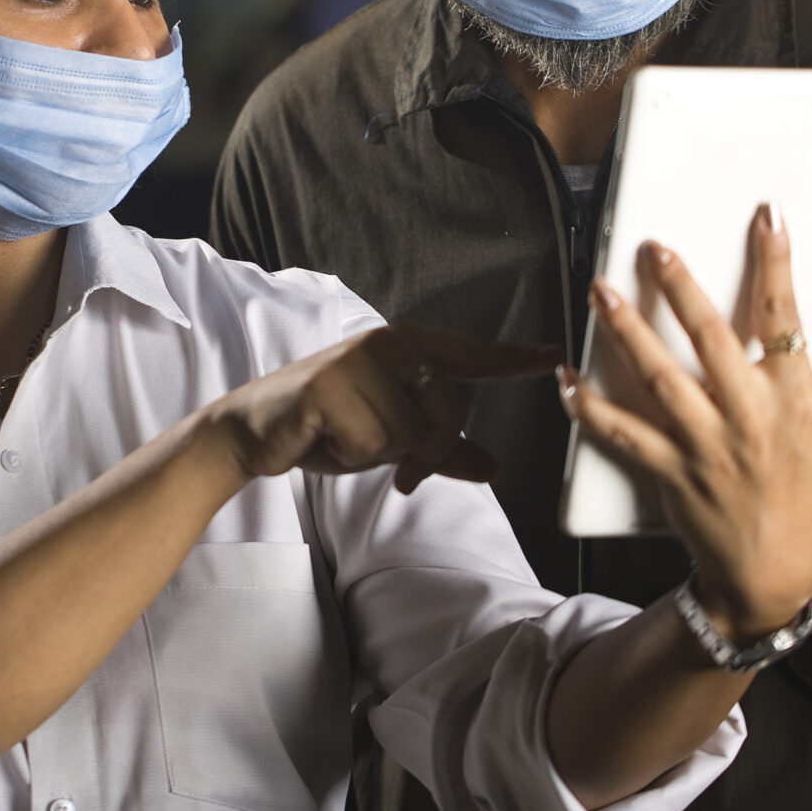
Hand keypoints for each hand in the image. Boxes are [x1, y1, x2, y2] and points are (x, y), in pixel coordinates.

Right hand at [210, 323, 558, 492]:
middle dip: (428, 451)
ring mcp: (358, 361)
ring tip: (350, 441)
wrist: (255, 431)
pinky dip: (354, 455)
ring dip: (384, 453)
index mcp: (407, 347)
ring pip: (411, 431)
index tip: (556, 356)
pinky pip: (373, 442)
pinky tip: (329, 441)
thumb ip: (443, 451)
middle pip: (449, 411)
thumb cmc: (327, 429)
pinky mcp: (330, 387)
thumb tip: (493, 467)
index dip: (515, 358)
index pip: (472, 355)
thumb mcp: (391, 440)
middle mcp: (387, 343)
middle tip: (396, 465)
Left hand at [559, 205, 811, 642]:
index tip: (767, 219)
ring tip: (600, 292)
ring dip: (626, 333)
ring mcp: (706, 446)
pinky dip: (590, 407)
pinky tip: (565, 377)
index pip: (788, 321)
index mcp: (796, 404)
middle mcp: (750, 419)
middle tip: (653, 247)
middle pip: (711, 341)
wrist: (769, 578)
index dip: (777, 266)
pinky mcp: (670, 473)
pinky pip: (622, 435)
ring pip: (660, 379)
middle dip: (680, 289)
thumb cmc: (811, 508)